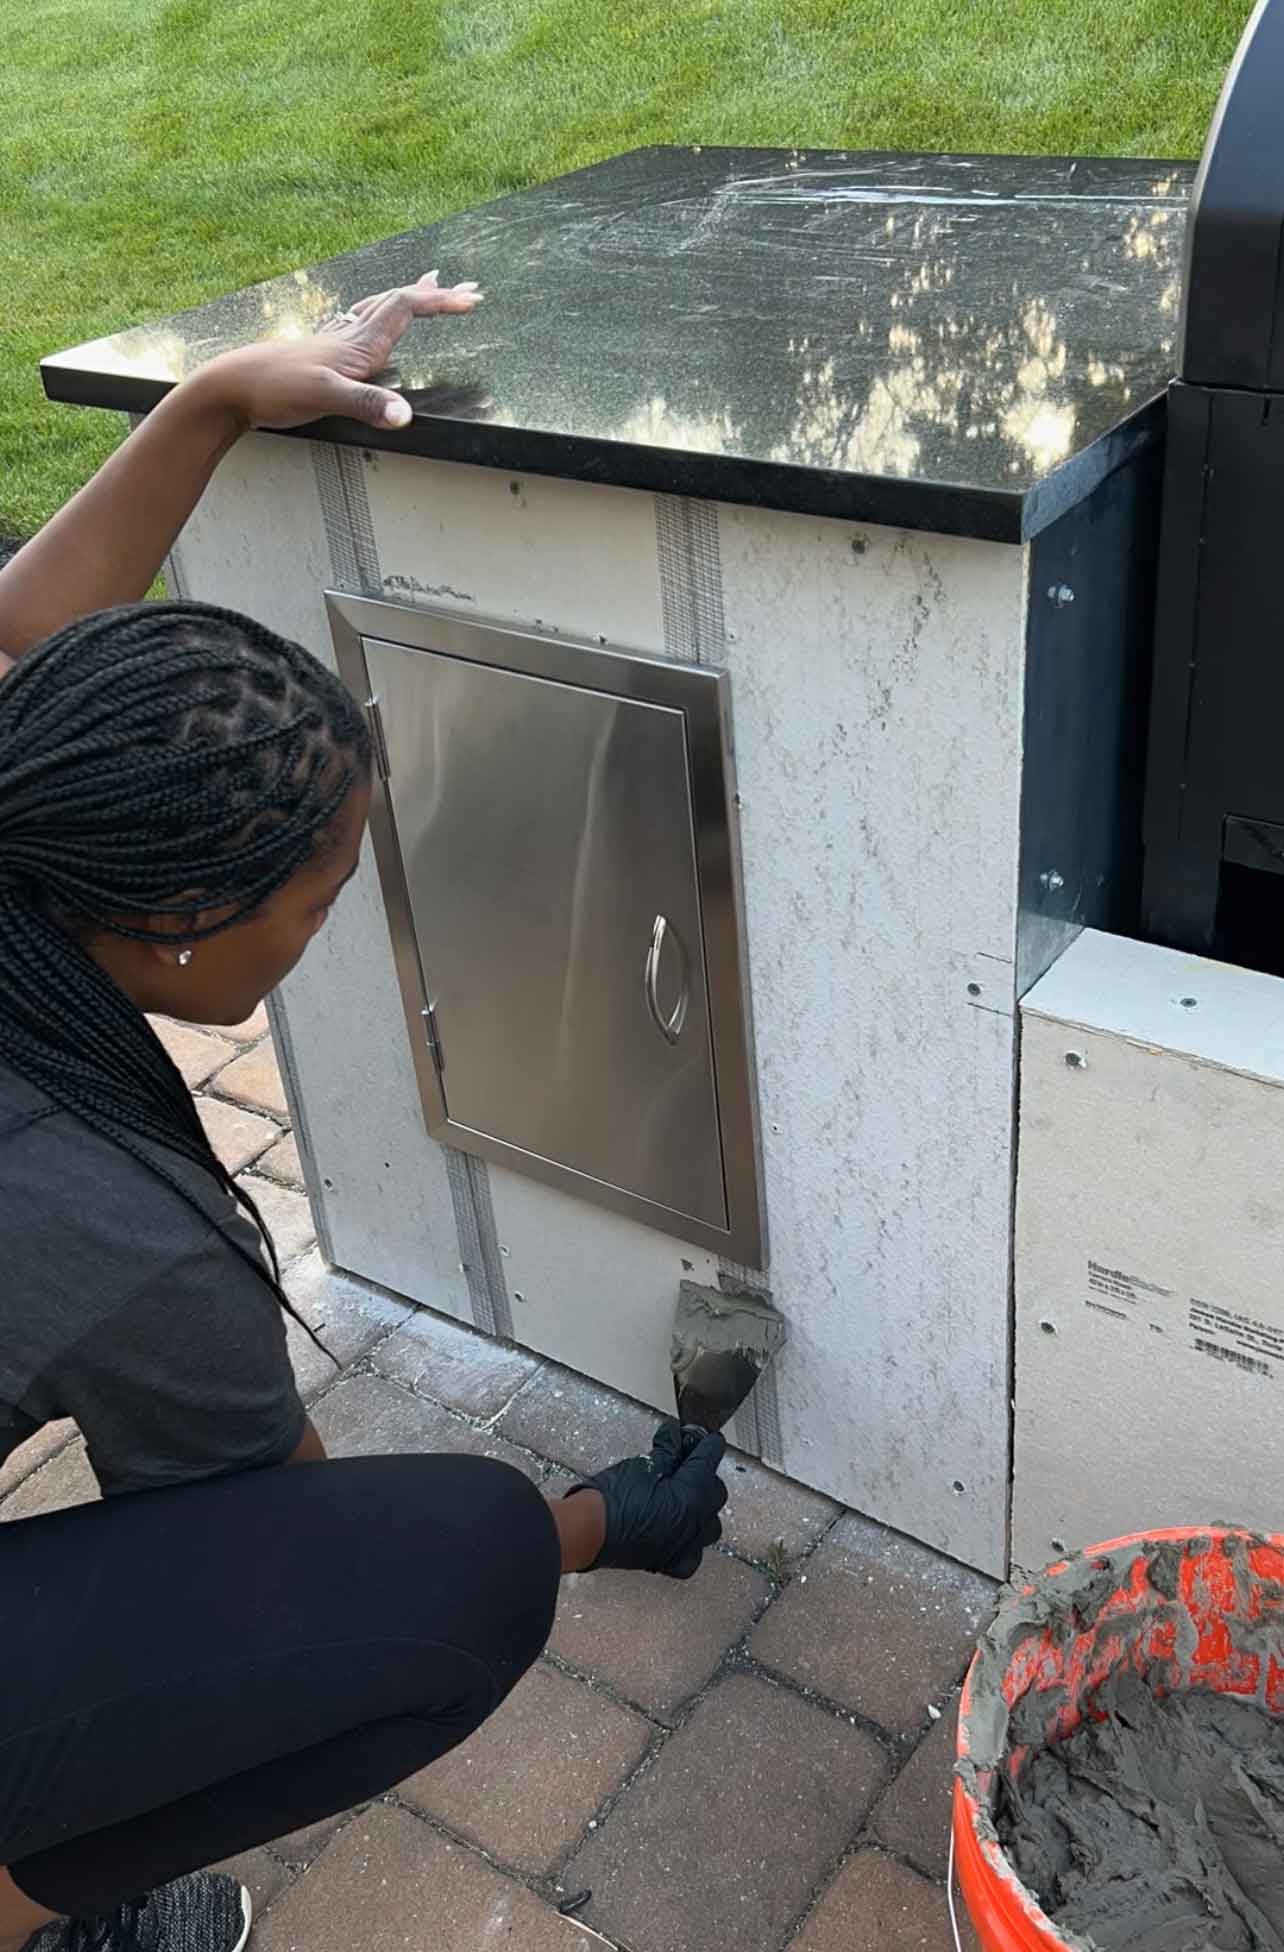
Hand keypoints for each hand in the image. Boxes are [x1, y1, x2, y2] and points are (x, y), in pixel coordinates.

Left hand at [197, 271, 482, 434]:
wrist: (231, 387)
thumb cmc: (274, 390)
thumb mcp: (325, 398)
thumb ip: (366, 405)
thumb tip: (405, 417)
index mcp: (359, 343)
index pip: (406, 308)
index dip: (441, 303)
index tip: (473, 301)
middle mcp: (351, 337)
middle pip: (398, 303)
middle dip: (435, 296)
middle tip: (467, 289)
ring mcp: (336, 344)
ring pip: (379, 311)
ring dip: (407, 299)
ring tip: (428, 286)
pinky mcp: (323, 356)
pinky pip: (359, 326)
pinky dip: (377, 317)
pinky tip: (370, 322)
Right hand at [567, 1420, 727, 1579]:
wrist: (586, 1532)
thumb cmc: (611, 1500)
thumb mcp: (642, 1466)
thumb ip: (666, 1451)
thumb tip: (675, 1437)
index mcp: (691, 1495)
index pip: (709, 1461)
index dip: (708, 1445)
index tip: (708, 1439)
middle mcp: (694, 1523)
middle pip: (715, 1493)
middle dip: (704, 1474)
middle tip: (687, 1460)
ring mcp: (683, 1545)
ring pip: (709, 1524)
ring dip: (702, 1506)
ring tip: (685, 1492)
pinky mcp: (669, 1560)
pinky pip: (693, 1553)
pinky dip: (691, 1540)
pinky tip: (680, 1529)